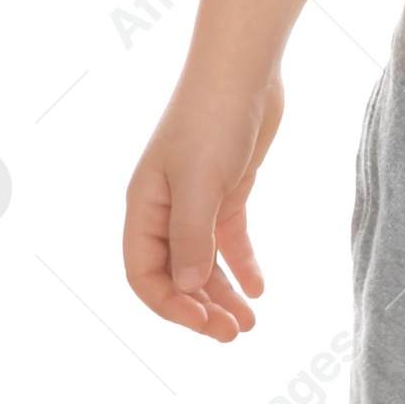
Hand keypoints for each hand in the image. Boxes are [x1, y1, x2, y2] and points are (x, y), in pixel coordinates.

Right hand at [123, 71, 282, 339]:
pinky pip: (229, 238)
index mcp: (144, 207)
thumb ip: (192, 237)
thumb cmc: (213, 117)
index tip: (206, 326)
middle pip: (175, 274)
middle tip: (234, 335)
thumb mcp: (201, 181)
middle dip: (200, 309)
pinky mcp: (228, 187)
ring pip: (204, 261)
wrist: (245, 67)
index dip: (170, 307)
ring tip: (250, 324)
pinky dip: (242, 264)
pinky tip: (260, 288)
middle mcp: (166, 208)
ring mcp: (197, 198)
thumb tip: (186, 290)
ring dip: (223, 294)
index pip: (144, 274)